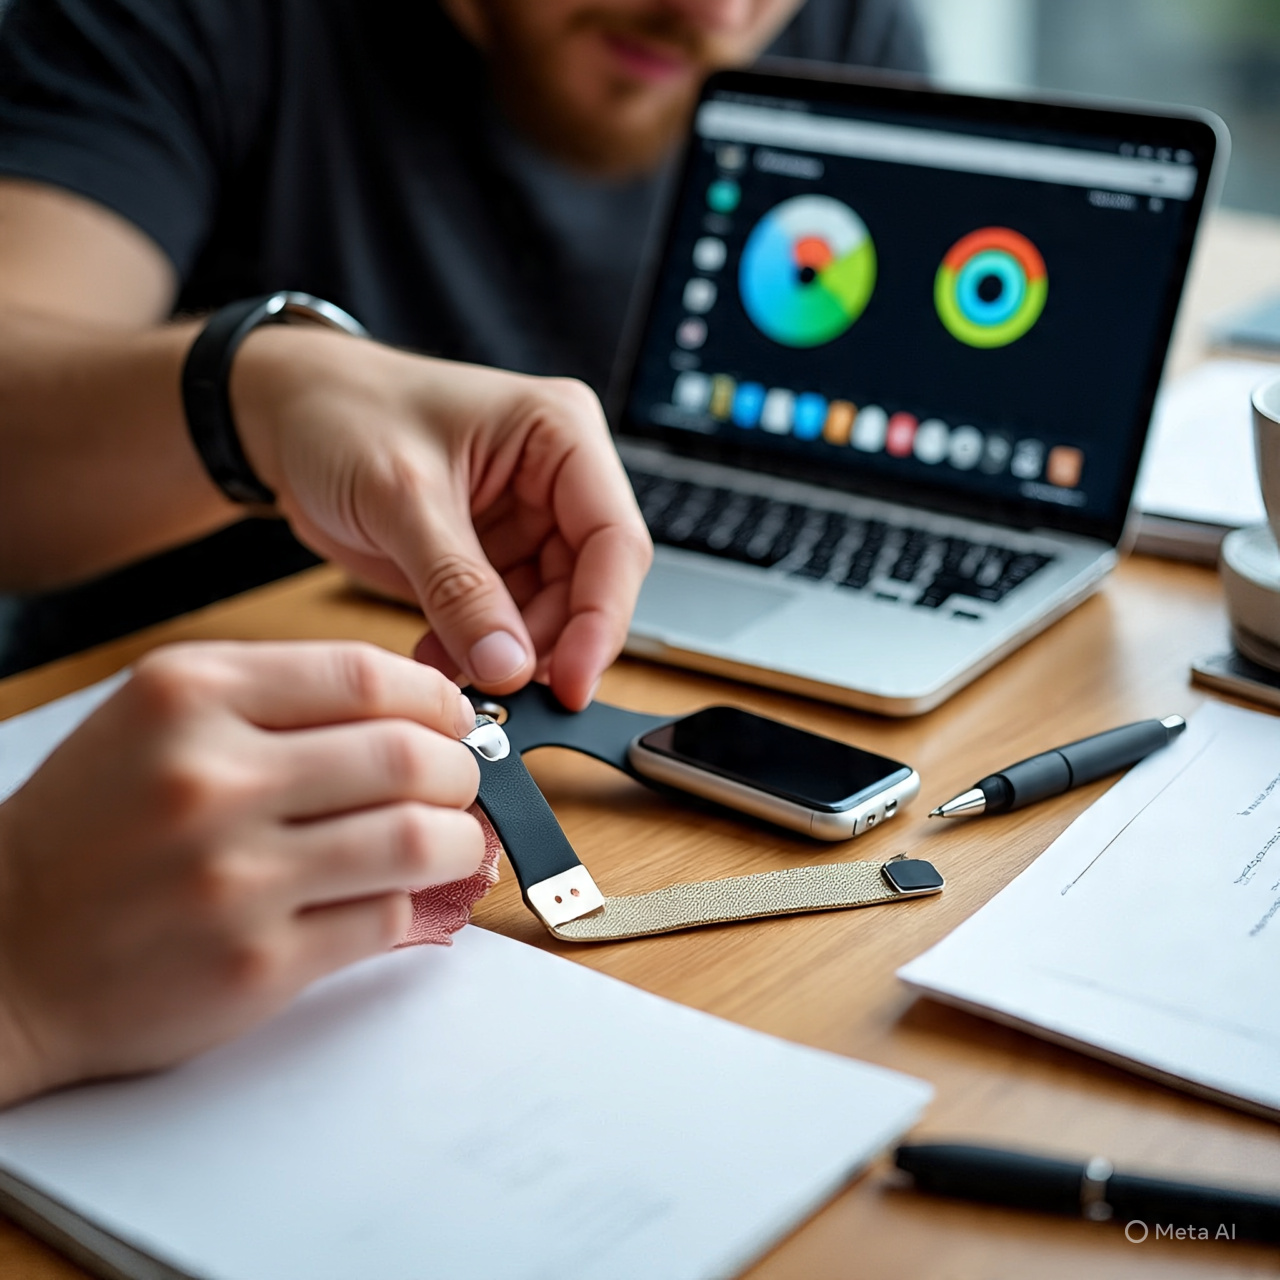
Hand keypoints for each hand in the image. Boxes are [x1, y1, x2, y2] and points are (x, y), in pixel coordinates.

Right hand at [0, 641, 482, 1105]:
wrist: (2, 955)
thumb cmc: (89, 830)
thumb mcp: (155, 721)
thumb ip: (277, 701)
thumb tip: (416, 708)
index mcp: (187, 697)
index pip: (365, 675)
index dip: (434, 697)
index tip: (452, 716)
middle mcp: (210, 780)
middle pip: (406, 756)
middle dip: (459, 769)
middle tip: (458, 780)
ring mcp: (234, 878)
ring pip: (413, 840)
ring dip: (456, 838)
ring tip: (451, 837)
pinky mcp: (255, 964)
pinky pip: (383, 917)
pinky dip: (411, 901)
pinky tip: (398, 891)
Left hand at [231, 330, 652, 709]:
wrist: (278, 415)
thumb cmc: (339, 412)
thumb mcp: (400, 497)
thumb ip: (459, 586)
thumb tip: (509, 665)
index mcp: (560, 434)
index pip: (614, 540)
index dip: (602, 619)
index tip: (571, 681)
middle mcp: (557, 478)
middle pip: (590, 586)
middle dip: (548, 643)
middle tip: (500, 686)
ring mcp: (527, 522)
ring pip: (553, 614)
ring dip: (508, 654)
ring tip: (454, 673)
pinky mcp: (492, 558)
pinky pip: (508, 623)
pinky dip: (479, 651)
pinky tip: (439, 658)